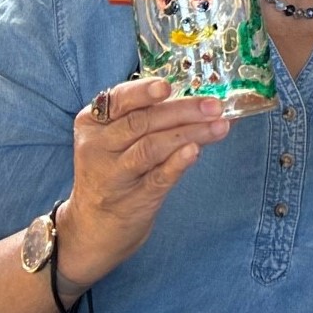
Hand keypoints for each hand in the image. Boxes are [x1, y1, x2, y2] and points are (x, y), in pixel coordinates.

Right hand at [64, 78, 230, 286]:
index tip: (168, 86)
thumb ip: (151, 119)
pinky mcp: (132, 200)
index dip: (143, 92)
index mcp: (92, 123)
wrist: (93, 226)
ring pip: (151, 147)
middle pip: (141, 122)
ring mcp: (113, 175)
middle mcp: (97, 147)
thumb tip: (202, 102)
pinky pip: (157, 178)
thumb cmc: (115, 172)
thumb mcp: (118, 140)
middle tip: (215, 105)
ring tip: (220, 126)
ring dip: (190, 134)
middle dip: (182, 111)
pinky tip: (196, 151)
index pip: (118, 100)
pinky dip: (177, 164)